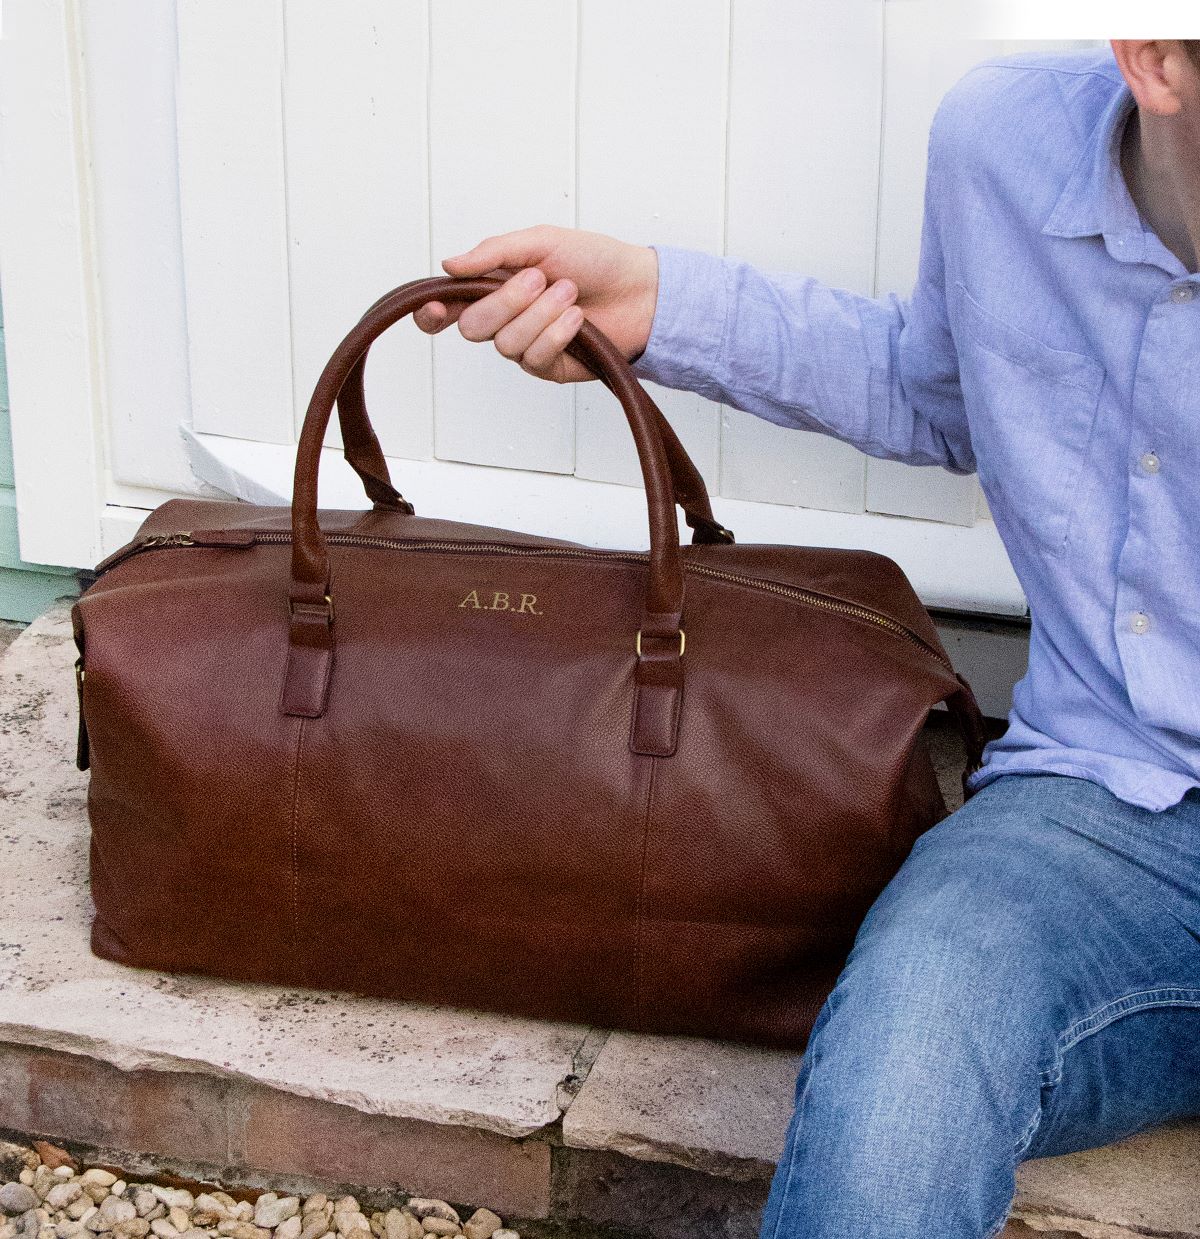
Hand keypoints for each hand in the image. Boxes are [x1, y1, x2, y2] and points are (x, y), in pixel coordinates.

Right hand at [414, 224, 658, 383]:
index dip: (433, 314)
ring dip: (540, 314)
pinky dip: (556, 334)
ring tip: (569, 294)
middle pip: (473, 326)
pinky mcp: (549, 367)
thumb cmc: (594, 260)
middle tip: (539, 279)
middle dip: (506, 301)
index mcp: (494, 287)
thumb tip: (449, 265)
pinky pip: (535, 358)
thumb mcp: (541, 241)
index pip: (449, 309)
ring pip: (505, 343)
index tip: (435, 309)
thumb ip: (493, 252)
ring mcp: (525, 346)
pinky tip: (577, 320)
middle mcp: (504, 319)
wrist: (640, 290)